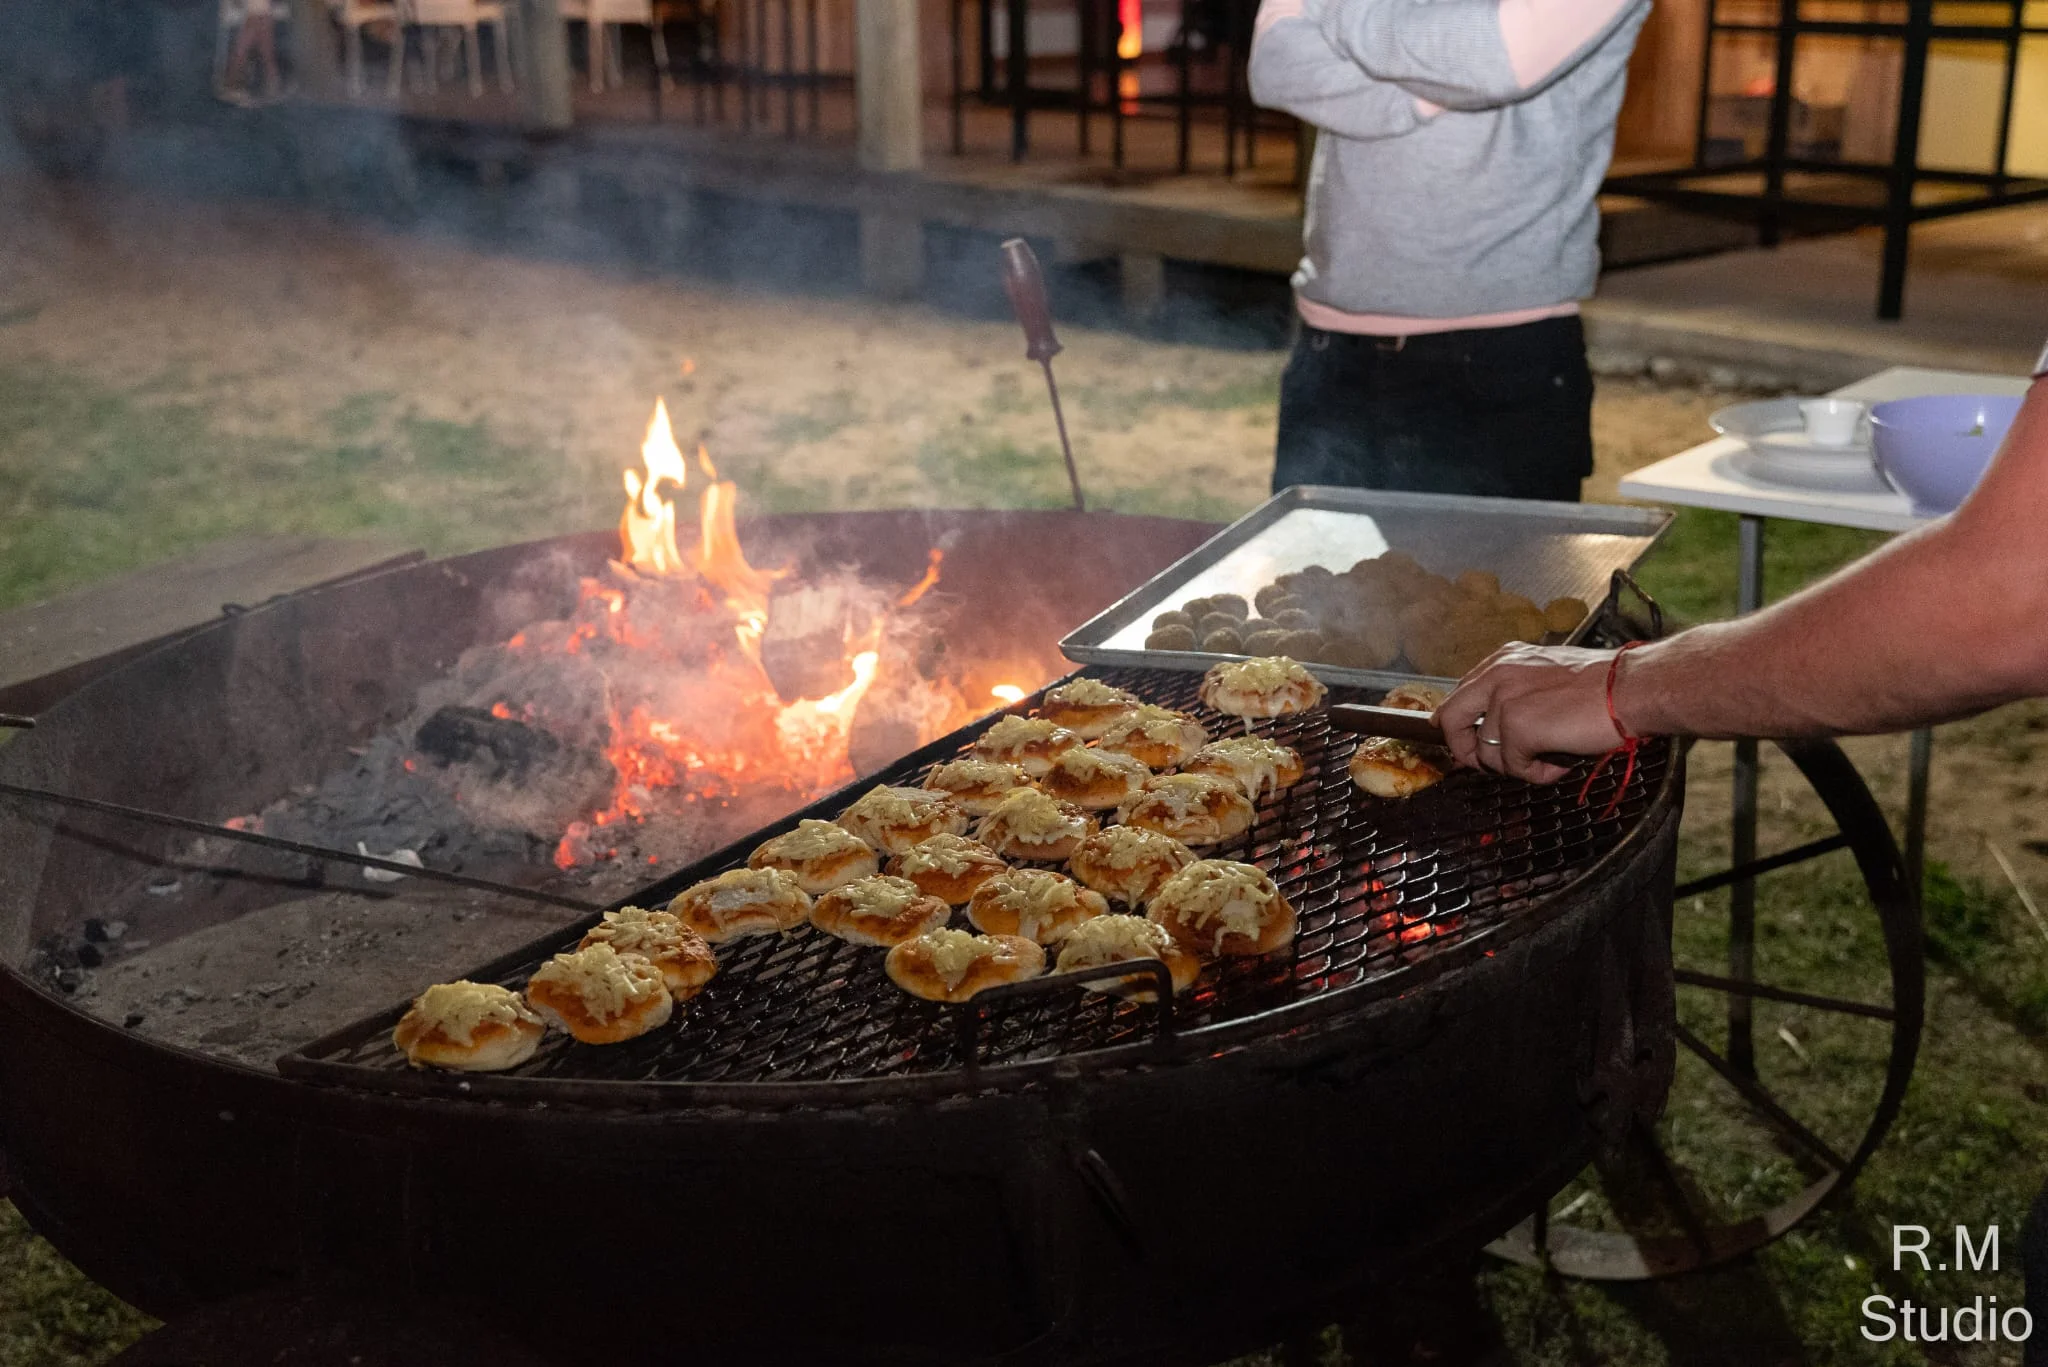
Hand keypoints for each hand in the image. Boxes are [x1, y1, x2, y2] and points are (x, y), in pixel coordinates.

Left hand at [1435, 643, 1627, 782]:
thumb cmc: (1604, 685)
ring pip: (1487, 754)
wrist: (1632, 687)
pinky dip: (1537, 774)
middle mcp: (1496, 674)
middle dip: (1466, 751)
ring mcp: (1504, 700)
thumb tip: (1495, 731)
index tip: (1471, 745)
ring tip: (1553, 757)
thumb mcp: (1547, 676)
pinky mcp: (1518, 726)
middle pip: (1450, 722)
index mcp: (1503, 660)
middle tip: (1493, 765)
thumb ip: (1516, 695)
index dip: (1462, 728)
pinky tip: (1561, 762)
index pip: (1459, 697)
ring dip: (1519, 766)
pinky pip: (1514, 767)